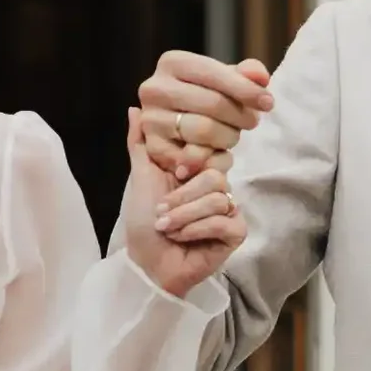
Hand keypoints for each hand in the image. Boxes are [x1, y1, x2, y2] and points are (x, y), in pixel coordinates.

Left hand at [120, 109, 245, 297]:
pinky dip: (198, 229)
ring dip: (185, 216)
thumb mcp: (140, 176)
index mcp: (198, 171)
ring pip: (218, 198)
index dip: (190, 163)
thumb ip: (141, 143)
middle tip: (163, 212)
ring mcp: (228, 210)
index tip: (172, 175)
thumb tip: (135, 108)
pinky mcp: (235, 233)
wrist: (147, 263)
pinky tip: (184, 238)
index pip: (211, 151)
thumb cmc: (143, 222)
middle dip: (182, 197)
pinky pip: (225, 221)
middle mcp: (216, 188)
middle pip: (215, 175)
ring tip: (169, 229)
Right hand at [137, 48, 272, 180]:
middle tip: (252, 122)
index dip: (246, 90)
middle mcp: (153, 88)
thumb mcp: (227, 82)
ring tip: (232, 134)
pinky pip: (195, 156)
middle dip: (240, 116)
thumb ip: (247, 75)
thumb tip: (260, 77)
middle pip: (212, 104)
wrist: (179, 127)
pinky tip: (218, 151)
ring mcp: (150, 119)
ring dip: (228, 137)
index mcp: (171, 62)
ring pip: (204, 131)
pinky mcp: (153, 147)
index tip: (268, 103)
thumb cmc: (207, 98)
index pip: (214, 74)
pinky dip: (213, 157)